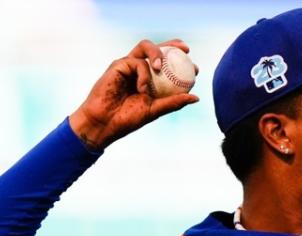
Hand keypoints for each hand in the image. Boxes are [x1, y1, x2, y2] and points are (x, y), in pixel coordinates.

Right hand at [69, 39, 199, 150]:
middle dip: (173, 45)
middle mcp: (139, 69)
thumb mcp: (155, 110)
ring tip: (161, 67)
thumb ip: (173, 102)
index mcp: (149, 79)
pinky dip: (143, 75)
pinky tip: (142, 89)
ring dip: (157, 53)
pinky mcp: (118, 64)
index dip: (181, 61)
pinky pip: (137, 62)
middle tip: (186, 50)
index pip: (167, 64)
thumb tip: (196, 97)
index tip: (195, 68)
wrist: (105, 123)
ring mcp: (128, 65)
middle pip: (157, 49)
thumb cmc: (128, 119)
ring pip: (145, 47)